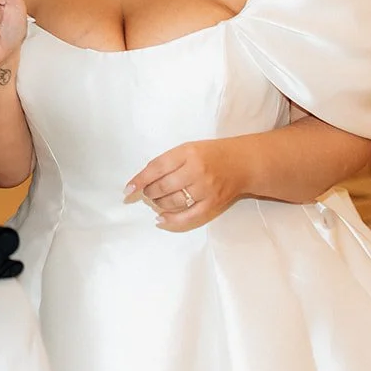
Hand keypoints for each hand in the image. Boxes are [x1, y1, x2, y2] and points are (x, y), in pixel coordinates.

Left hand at [125, 139, 246, 231]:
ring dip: (159, 204)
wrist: (243, 163)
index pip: (157, 167)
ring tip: (156, 201)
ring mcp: (206, 189)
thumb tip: (141, 181)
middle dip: (149, 192)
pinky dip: (172, 220)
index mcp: (187, 153)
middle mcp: (196, 171)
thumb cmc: (210, 154)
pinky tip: (161, 219)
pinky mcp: (213, 204)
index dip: (140, 180)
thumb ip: (166, 162)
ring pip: (173, 201)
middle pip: (163, 186)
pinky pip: (189, 216)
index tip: (128, 189)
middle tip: (147, 193)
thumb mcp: (187, 149)